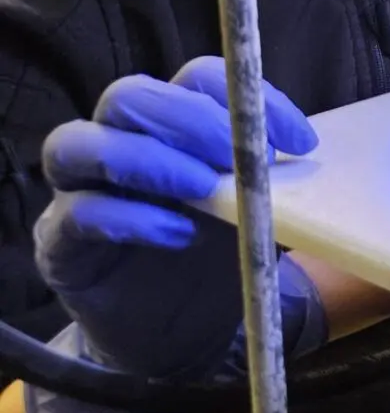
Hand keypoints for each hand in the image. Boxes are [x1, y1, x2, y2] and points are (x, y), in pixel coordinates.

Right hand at [33, 57, 316, 378]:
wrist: (188, 334)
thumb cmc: (224, 257)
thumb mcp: (265, 214)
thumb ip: (276, 182)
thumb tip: (307, 157)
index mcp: (172, 127)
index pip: (194, 78)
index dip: (245, 98)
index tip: (300, 143)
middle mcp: (118, 144)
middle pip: (127, 97)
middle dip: (188, 117)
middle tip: (239, 154)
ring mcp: (79, 191)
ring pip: (76, 143)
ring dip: (147, 158)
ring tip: (204, 188)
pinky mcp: (59, 244)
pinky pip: (75, 214)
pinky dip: (129, 218)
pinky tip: (178, 233)